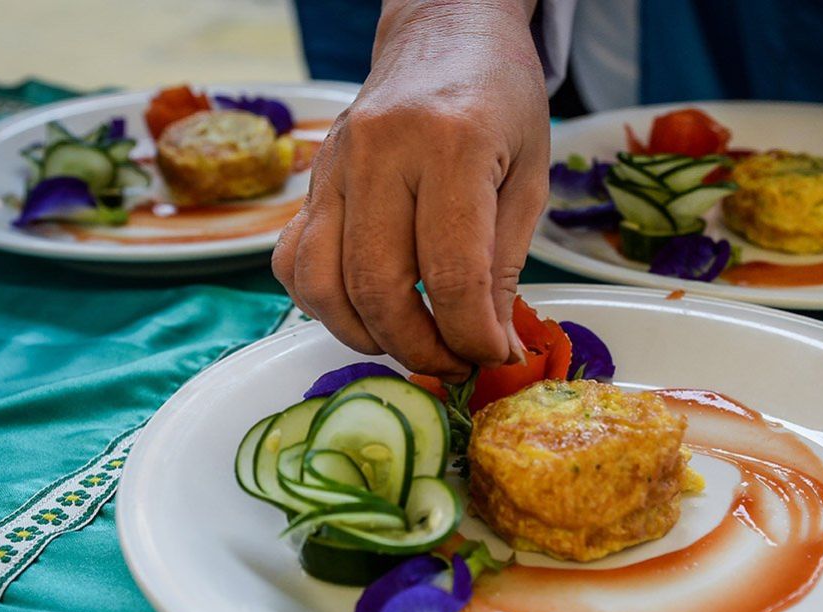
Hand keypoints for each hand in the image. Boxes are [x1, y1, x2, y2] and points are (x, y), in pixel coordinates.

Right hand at [273, 0, 549, 381]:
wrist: (444, 34)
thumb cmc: (499, 99)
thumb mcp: (529, 176)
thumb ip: (505, 263)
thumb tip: (494, 344)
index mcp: (451, 145)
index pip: (451, 274)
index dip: (471, 336)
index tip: (492, 355)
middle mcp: (380, 153)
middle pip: (378, 288)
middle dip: (420, 349)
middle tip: (455, 366)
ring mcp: (334, 166)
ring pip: (322, 285)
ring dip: (367, 337)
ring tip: (413, 345)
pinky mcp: (311, 181)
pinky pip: (293, 262)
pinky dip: (322, 305)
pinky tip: (366, 311)